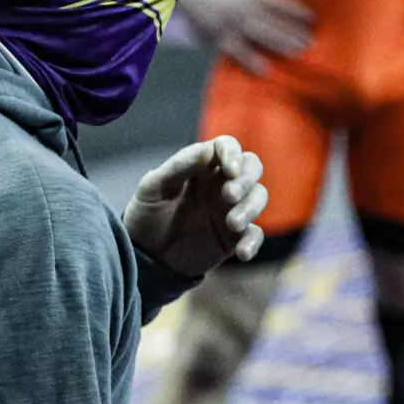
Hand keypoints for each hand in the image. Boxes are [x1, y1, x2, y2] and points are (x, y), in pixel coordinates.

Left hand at [123, 136, 267, 277]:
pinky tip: (241, 252)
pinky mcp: (234, 237)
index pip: (227, 147)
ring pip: (259, 197)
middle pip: (252, 167)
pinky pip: (255, 235)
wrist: (144, 257)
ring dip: (251, 208)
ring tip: (232, 224)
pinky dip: (253, 242)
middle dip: (246, 179)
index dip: (233, 154)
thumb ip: (179, 166)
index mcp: (201, 167)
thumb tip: (207, 149)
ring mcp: (230, 210)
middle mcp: (221, 184)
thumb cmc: (146, 215)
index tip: (230, 170)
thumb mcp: (153, 187)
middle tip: (229, 196)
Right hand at [180, 0, 313, 75]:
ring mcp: (233, 24)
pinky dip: (252, 62)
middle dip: (293, 32)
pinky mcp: (220, 37)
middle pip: (275, 22)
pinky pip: (239, 52)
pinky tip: (266, 71)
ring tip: (298, 53)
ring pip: (262, 37)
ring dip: (281, 45)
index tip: (312, 18)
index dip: (296, 11)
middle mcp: (244, 8)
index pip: (279, 2)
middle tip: (310, 42)